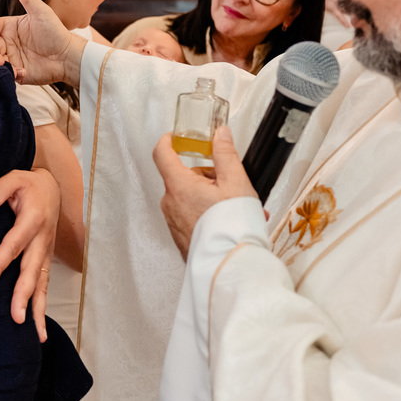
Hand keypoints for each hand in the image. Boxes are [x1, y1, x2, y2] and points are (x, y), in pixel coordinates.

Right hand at [0, 0, 86, 87]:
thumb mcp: (40, 11)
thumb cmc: (56, 32)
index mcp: (10, 27)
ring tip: (10, 69)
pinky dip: (11, 75)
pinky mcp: (17, 73)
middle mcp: (9, 42)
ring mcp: (12, 58)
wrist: (68, 57)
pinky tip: (22, 73)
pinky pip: (6, 75)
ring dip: (0, 66)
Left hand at [0, 167, 58, 341]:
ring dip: (38, 308)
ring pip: (42, 283)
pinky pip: (44, 285)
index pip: (14, 245)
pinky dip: (42, 306)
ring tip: (35, 334)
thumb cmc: (29, 184)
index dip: (1, 264)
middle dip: (24, 295)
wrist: (51, 187)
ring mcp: (46, 251)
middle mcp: (42, 239)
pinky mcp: (45, 259)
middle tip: (16, 317)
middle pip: (33, 271)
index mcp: (33, 220)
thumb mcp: (15, 177)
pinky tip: (40, 328)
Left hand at [153, 126, 256, 259]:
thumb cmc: (232, 226)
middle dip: (209, 177)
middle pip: (185, 177)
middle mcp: (170, 203)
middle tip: (233, 186)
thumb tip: (220, 133)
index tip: (175, 136)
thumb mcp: (236, 182)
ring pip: (190, 197)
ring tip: (238, 210)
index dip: (168, 141)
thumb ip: (225, 154)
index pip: (162, 154)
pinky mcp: (181, 236)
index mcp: (179, 186)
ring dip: (212, 197)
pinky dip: (209, 214)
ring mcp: (173, 221)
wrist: (230, 266)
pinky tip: (229, 222)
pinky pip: (192, 215)